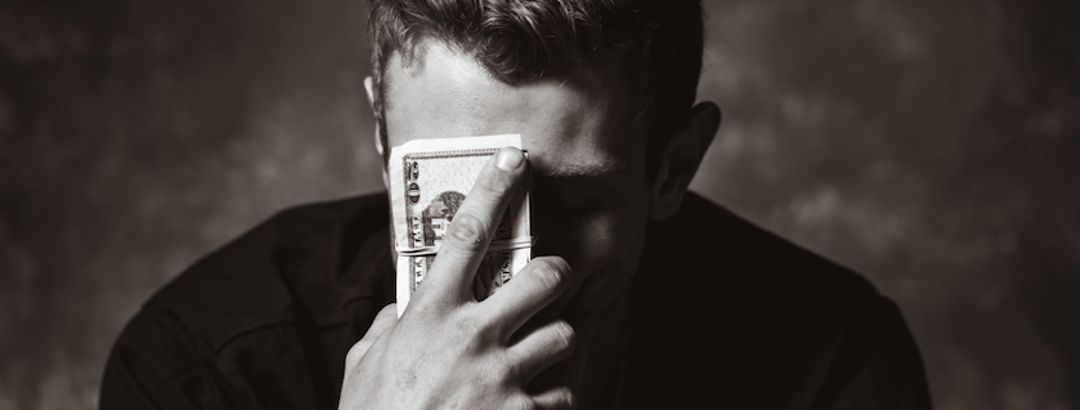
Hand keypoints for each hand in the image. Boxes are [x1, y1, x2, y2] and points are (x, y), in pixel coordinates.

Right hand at [339, 147, 576, 408]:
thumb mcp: (364, 365)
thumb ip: (388, 328)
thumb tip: (403, 310)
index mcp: (429, 315)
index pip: (463, 235)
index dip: (493, 189)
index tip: (514, 160)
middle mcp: (472, 337)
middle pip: (544, 278)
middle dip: (557, 276)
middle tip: (553, 284)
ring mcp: (503, 378)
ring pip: (564, 336)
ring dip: (554, 346)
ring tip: (535, 361)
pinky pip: (563, 395)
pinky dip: (551, 401)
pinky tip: (529, 409)